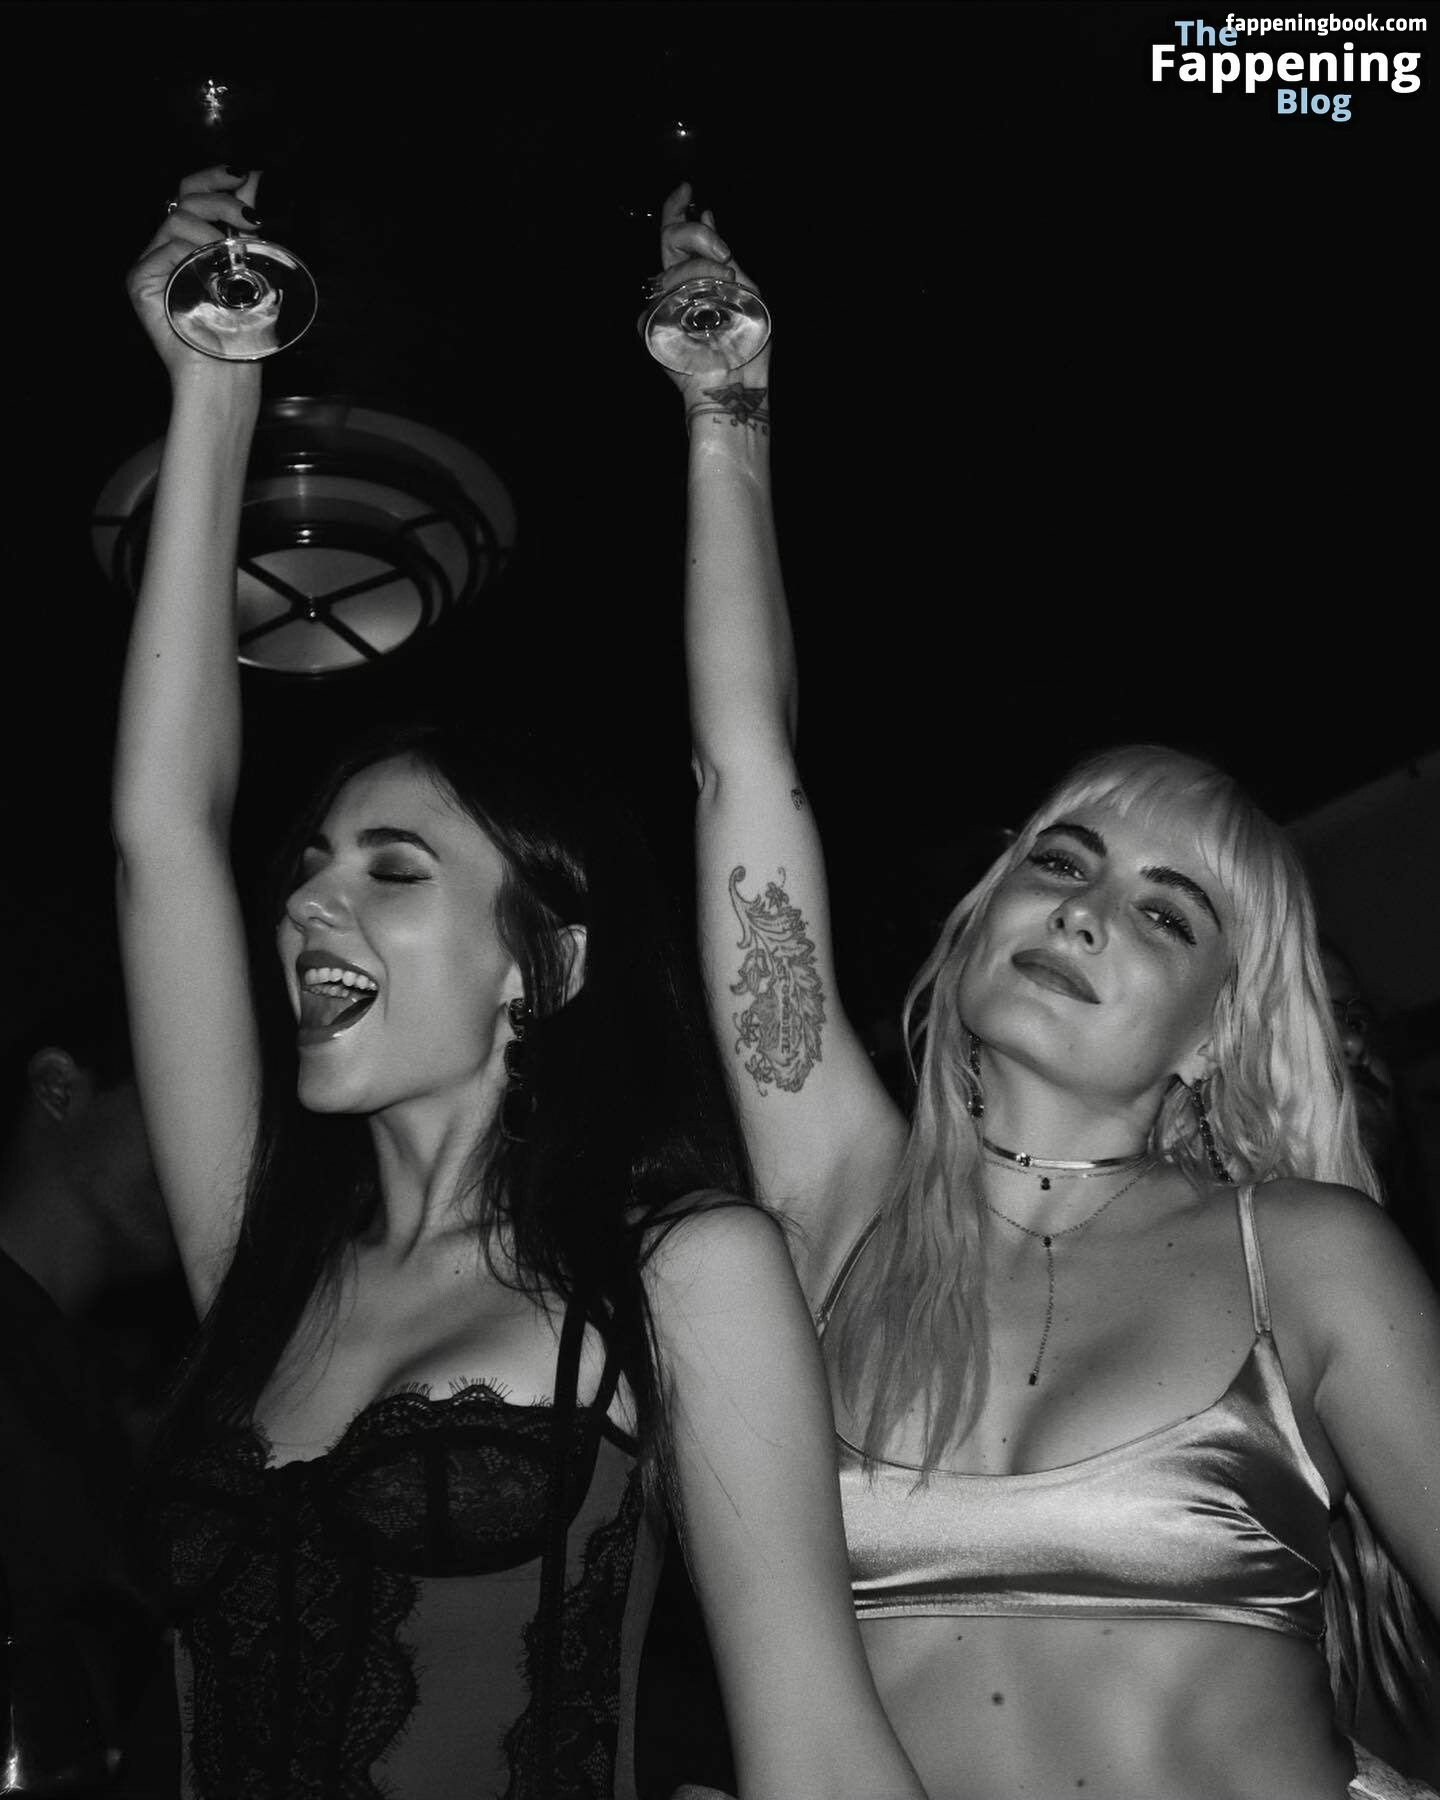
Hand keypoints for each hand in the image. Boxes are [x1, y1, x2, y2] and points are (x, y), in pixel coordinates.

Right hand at [126, 167, 263, 376]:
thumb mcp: (251, 267)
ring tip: (234, 261)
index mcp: (193, 244)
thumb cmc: (242, 329)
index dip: (214, 178)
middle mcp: (169, 250)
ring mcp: (153, 264)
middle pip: (184, 198)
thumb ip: (245, 224)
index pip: (193, 194)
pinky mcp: (141, 280)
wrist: (228, 371)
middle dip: (222, 201)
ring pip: (177, 220)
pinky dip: (193, 255)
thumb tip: (255, 179)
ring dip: (213, 234)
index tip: (242, 174)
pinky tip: (210, 275)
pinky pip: (166, 248)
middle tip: (251, 222)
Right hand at [644, 182, 768, 398]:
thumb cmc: (747, 341)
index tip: (688, 189)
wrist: (739, 381)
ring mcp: (664, 305)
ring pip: (674, 267)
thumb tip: (707, 215)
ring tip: (727, 288)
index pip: (677, 236)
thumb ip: (722, 257)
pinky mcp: (652, 326)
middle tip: (723, 252)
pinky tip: (704, 311)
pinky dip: (689, 297)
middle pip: (670, 239)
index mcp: (696, 276)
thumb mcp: (746, 288)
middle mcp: (677, 287)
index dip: (677, 209)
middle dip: (695, 235)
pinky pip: (660, 299)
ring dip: (705, 270)